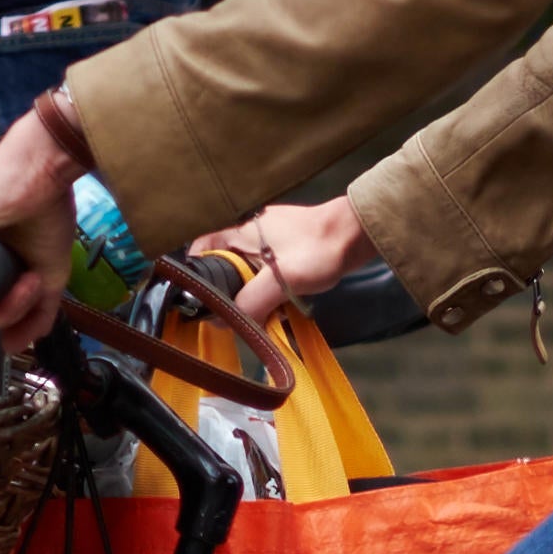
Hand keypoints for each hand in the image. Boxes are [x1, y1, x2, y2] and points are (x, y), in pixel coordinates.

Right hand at [191, 198, 367, 324]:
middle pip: (223, 265)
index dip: (197, 273)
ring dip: (253, 295)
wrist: (355, 236)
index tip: (201, 300)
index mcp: (239, 230)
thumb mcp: (280, 280)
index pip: (202, 248)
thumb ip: (252, 301)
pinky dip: (270, 292)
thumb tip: (229, 323)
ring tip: (265, 314)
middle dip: (229, 292)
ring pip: (246, 273)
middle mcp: (248, 233)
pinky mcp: (284, 251)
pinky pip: (266, 275)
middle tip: (238, 315)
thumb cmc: (318, 249)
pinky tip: (281, 307)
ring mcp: (267, 241)